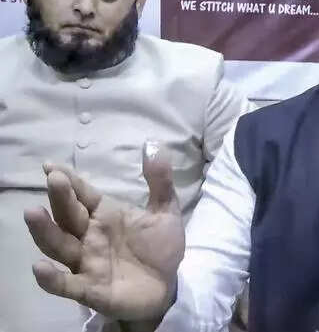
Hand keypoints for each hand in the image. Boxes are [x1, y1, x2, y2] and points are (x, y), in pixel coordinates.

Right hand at [23, 143, 184, 321]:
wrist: (167, 287)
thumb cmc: (159, 248)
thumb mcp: (165, 213)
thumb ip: (160, 183)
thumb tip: (154, 146)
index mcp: (105, 215)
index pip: (82, 194)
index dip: (68, 180)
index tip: (51, 166)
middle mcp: (89, 236)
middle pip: (68, 215)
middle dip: (60, 198)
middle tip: (54, 180)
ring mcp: (87, 262)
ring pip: (59, 246)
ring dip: (45, 231)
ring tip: (32, 213)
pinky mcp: (90, 289)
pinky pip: (66, 284)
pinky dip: (51, 278)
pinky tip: (39, 267)